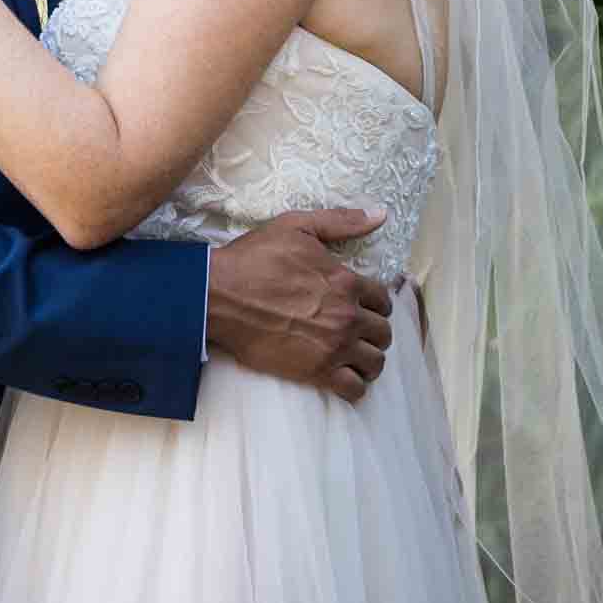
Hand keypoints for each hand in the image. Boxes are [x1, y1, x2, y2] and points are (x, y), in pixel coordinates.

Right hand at [207, 207, 392, 403]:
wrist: (219, 295)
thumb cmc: (254, 258)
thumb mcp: (297, 226)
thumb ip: (342, 221)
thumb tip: (381, 213)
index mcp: (346, 282)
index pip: (383, 299)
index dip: (375, 302)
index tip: (362, 306)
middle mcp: (347, 316)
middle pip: (383, 333)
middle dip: (373, 331)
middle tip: (357, 332)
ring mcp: (334, 346)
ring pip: (375, 362)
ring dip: (368, 359)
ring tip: (354, 357)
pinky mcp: (316, 372)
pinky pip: (354, 389)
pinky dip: (355, 386)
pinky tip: (343, 377)